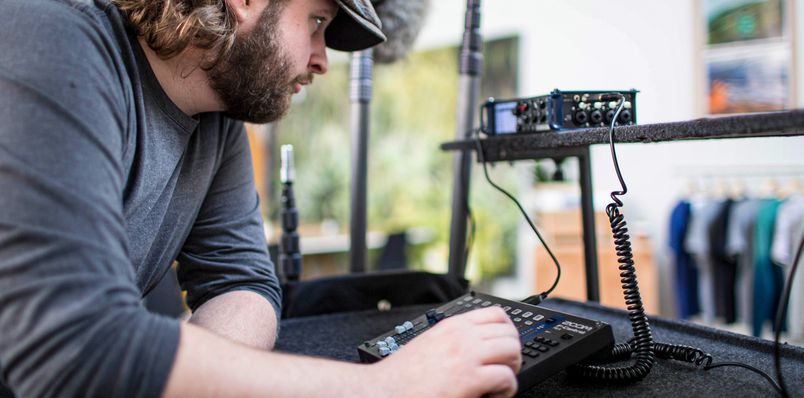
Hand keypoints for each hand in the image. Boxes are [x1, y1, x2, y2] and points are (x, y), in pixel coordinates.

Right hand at [372, 307, 520, 397]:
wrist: (384, 391)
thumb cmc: (403, 375)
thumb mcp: (430, 342)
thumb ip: (452, 339)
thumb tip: (474, 346)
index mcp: (452, 325)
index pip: (497, 314)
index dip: (508, 332)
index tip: (504, 347)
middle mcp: (462, 336)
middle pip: (510, 333)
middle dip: (511, 353)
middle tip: (502, 369)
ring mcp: (467, 356)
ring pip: (512, 351)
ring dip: (511, 369)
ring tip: (498, 383)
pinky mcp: (470, 379)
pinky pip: (507, 378)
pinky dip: (506, 390)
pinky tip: (492, 395)